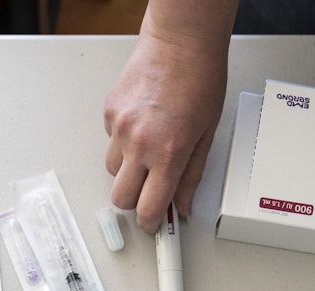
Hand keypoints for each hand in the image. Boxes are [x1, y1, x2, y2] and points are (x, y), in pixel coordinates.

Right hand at [104, 20, 229, 232]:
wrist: (180, 40)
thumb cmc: (199, 78)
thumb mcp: (206, 135)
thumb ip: (191, 176)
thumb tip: (181, 205)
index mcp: (168, 153)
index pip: (148, 208)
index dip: (150, 223)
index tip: (153, 226)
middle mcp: (139, 143)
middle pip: (120, 198)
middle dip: (134, 201)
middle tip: (149, 192)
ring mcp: (120, 127)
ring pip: (112, 170)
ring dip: (128, 170)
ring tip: (148, 149)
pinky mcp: (109, 112)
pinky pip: (111, 141)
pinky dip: (124, 141)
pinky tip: (143, 123)